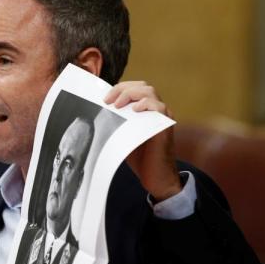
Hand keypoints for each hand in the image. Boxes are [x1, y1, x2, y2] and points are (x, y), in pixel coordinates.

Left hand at [104, 81, 180, 200]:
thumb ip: (117, 120)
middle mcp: (156, 110)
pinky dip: (146, 104)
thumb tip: (98, 110)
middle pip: (143, 86)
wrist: (155, 177)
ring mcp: (163, 117)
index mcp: (146, 110)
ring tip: (118, 105)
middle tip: (109, 101)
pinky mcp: (166, 126)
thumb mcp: (123, 134)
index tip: (104, 99)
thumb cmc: (140, 157)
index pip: (136, 87)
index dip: (120, 88)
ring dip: (131, 94)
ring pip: (151, 92)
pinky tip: (135, 110)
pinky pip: (160, 107)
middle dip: (123, 88)